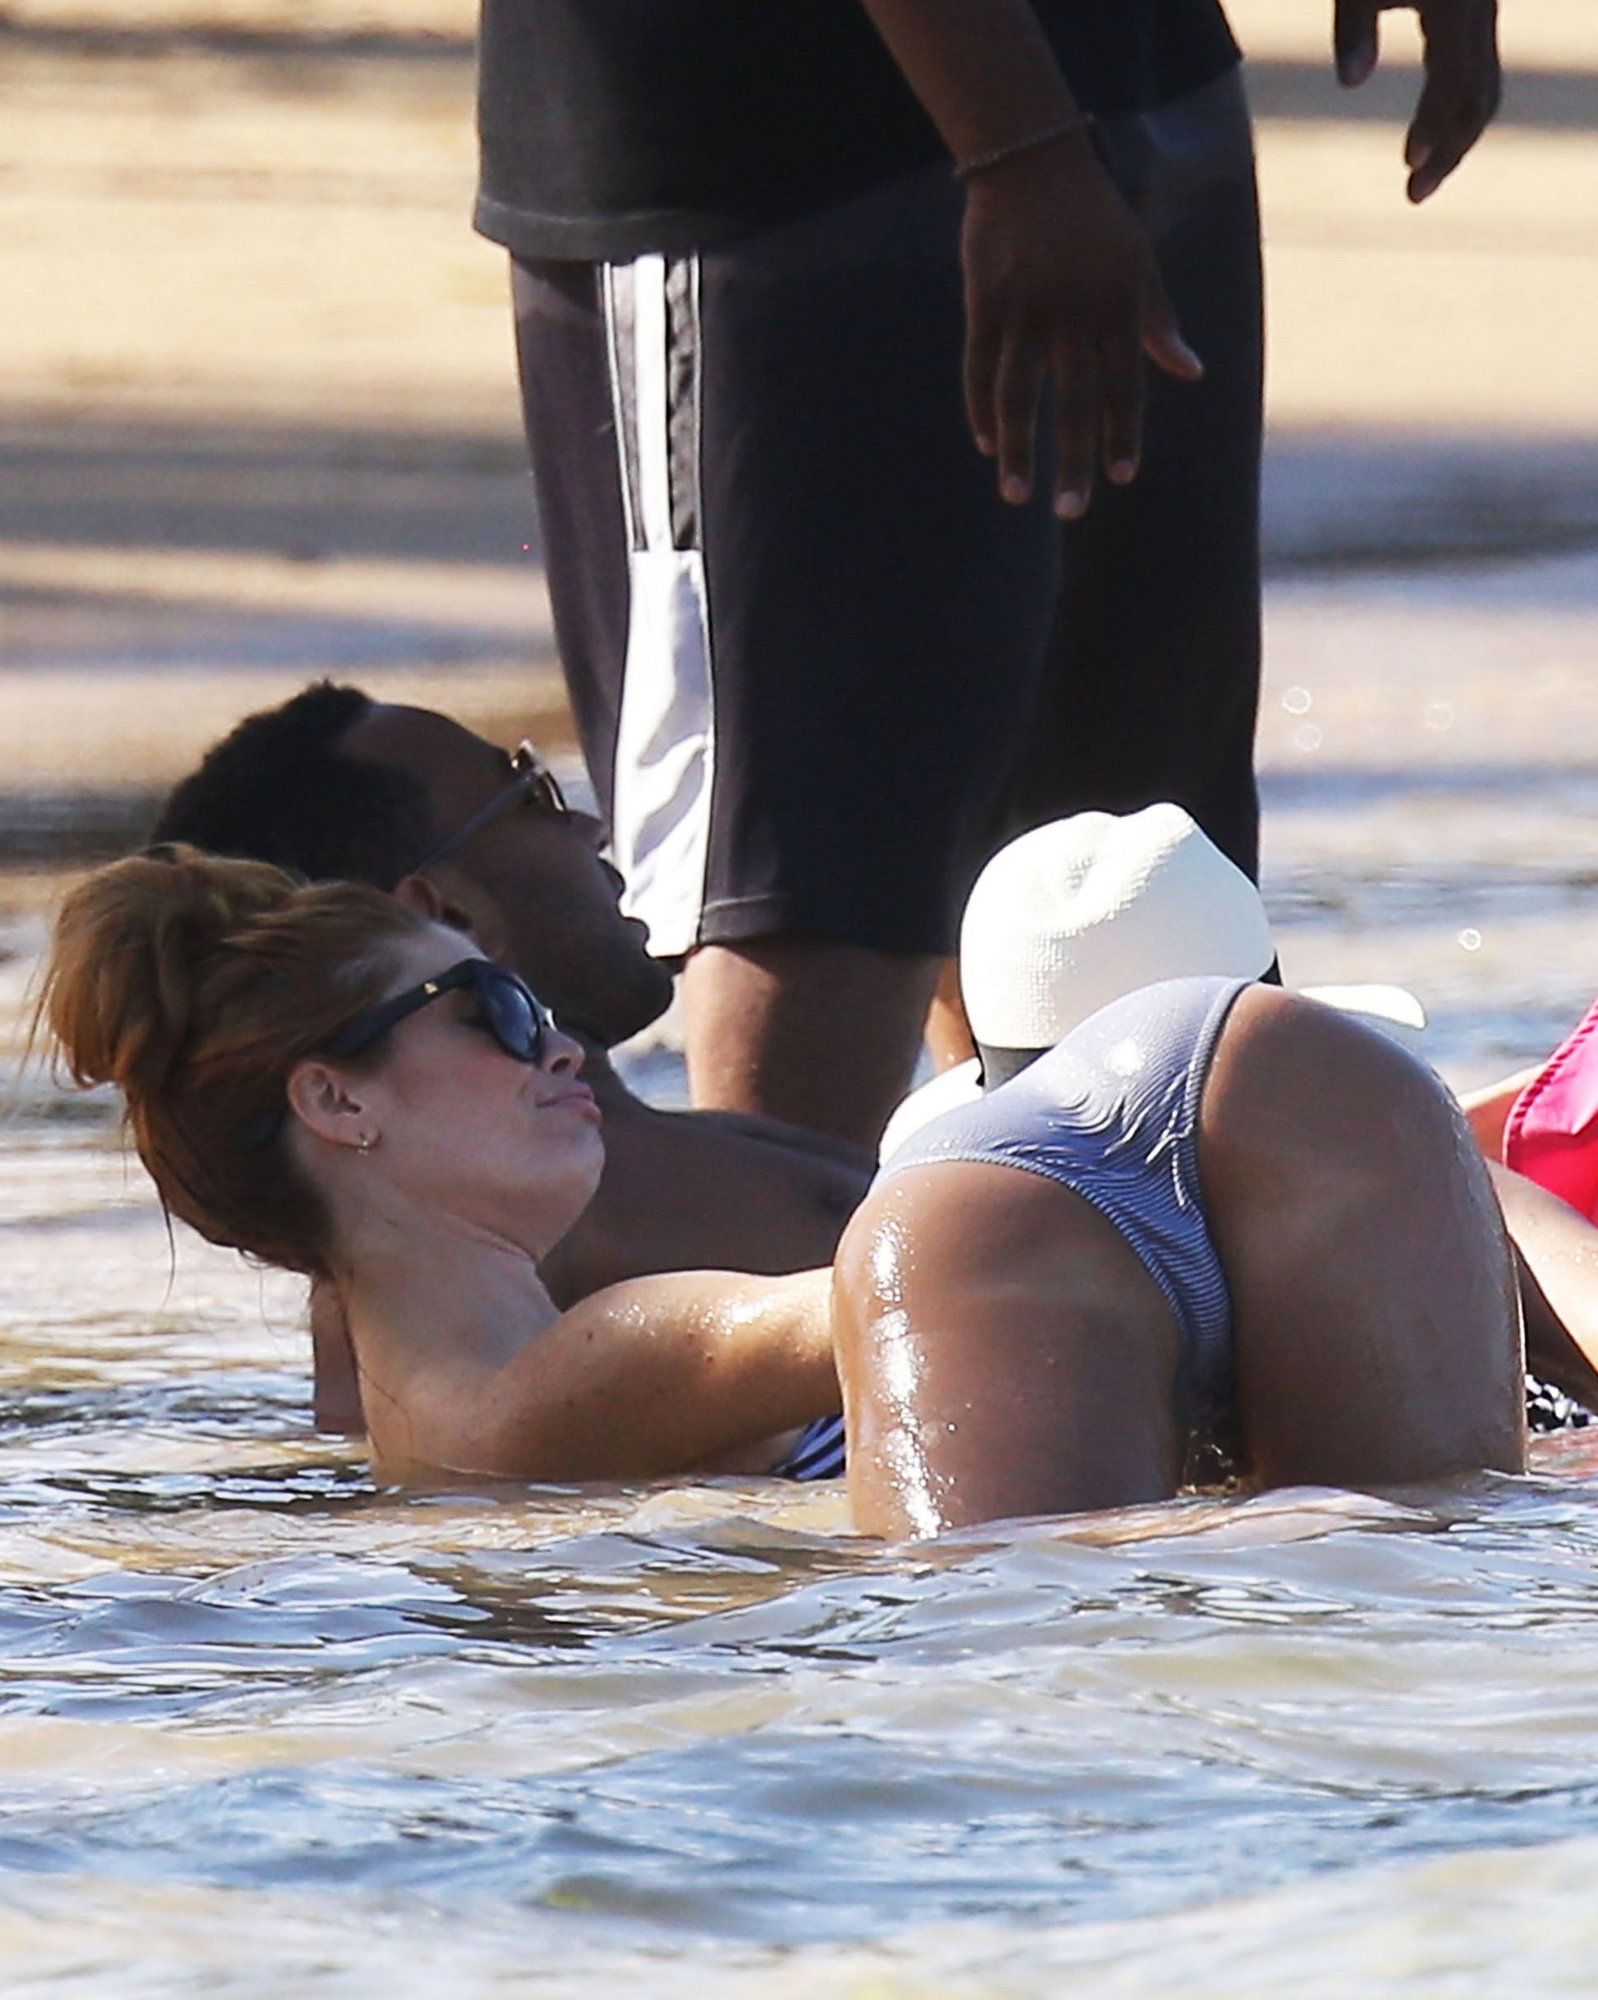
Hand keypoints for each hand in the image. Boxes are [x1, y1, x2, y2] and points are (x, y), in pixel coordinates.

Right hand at [960, 130, 1202, 517]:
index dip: (1122, 433)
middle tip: (1071, 512)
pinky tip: (987, 443)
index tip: (1120, 476)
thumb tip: (1191, 373)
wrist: (1031, 161)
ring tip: (1017, 494)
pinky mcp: (985, 302)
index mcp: (1116, 304)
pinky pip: (980, 367)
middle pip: (1073, 401)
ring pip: (1018, 395)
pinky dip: (981, 409)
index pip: (1124, 384)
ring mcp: (1025, 308)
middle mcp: (1072, 312)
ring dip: (1018, 449)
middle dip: (1073, 461)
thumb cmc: (1094, 219)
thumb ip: (1159, 323)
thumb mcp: (1139, 264)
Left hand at [1333, 0, 1500, 202]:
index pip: (1456, 83)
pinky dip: (1453, 111)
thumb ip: (1354, 25)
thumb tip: (1350, 85)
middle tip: (1414, 194)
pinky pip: (1474, 74)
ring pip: (1482, 88)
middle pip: (1479, 98)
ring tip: (1417, 175)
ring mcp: (1480, 14)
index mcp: (1455, 8)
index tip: (1409, 165)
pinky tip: (1425, 135)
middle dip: (1451, 149)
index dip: (1436, 127)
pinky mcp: (1472, 16)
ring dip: (1453, 137)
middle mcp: (1478, 13)